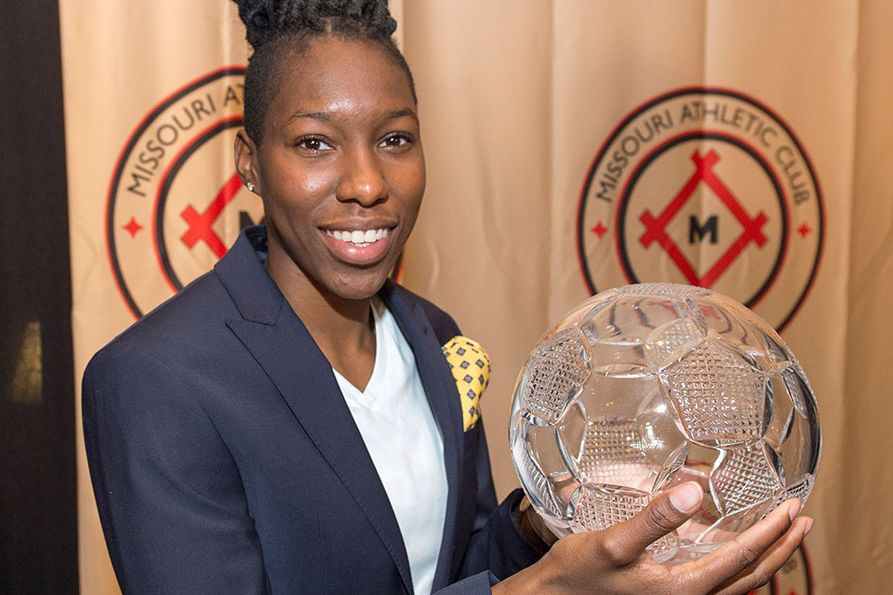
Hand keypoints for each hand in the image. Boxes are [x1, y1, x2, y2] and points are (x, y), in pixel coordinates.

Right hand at [494, 482, 812, 594]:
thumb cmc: (578, 574)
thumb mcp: (614, 542)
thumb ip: (657, 518)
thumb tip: (697, 490)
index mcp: (682, 588)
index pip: (741, 558)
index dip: (769, 532)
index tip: (791, 508)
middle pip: (751, 576)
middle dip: (780, 547)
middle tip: (801, 520)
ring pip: (738, 583)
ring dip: (764, 557)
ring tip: (781, 534)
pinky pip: (718, 583)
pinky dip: (737, 564)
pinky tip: (732, 546)